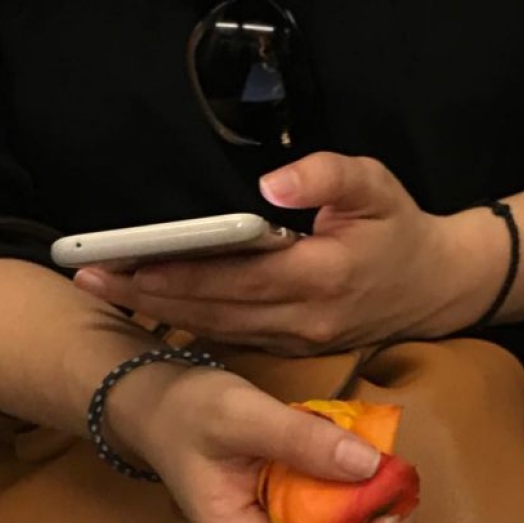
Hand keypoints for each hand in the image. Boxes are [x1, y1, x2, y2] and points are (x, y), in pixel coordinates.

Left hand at [73, 153, 469, 354]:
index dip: (176, 273)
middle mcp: (303, 317)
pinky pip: (234, 338)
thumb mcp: (375, 184)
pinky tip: (155, 311)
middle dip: (146, 296)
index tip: (122, 264)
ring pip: (217, 330)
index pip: (233, 277)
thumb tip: (268, 185)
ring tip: (107, 295)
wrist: (436, 288)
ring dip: (160, 315)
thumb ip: (325, 175)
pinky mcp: (294, 347)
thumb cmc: (400, 229)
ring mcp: (298, 339)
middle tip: (87, 280)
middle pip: (211, 310)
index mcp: (321, 275)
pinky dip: (191, 326)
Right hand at [126, 366, 416, 522]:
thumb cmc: (189, 415)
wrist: (163, 409)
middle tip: (401, 494)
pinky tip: (377, 474)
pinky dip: (372, 512)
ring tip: (395, 481)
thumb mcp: (238, 413)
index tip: (386, 520)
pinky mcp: (299, 521)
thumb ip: (299, 438)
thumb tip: (370, 464)